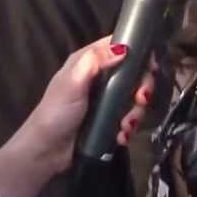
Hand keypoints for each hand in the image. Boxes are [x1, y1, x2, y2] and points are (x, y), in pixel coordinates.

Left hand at [16, 37, 154, 175]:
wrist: (46, 150)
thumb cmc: (56, 112)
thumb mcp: (72, 83)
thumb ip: (94, 62)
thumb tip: (123, 48)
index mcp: (88, 61)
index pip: (118, 46)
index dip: (138, 52)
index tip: (151, 66)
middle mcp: (99, 77)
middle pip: (133, 73)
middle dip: (142, 87)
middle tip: (141, 99)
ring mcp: (104, 99)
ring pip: (133, 97)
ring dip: (135, 112)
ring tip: (126, 126)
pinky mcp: (108, 119)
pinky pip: (127, 117)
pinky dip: (128, 127)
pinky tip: (121, 136)